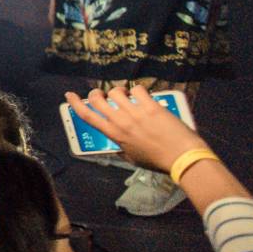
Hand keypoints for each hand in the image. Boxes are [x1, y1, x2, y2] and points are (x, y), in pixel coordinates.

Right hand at [64, 87, 209, 173]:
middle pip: (98, 100)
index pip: (87, 116)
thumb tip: (116, 144)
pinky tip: (142, 95)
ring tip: (124, 94)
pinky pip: (137, 90)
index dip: (75, 104)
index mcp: (114, 135)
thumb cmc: (158, 161)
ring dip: (118, 91)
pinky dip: (138, 90)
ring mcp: (135, 113)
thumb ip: (122, 149)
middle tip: (101, 94)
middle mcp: (121, 122)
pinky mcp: (151, 106)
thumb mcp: (133, 158)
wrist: (182, 157)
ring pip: (116, 92)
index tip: (70, 96)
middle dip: (96, 93)